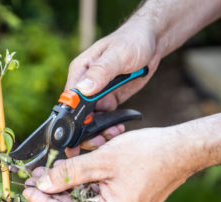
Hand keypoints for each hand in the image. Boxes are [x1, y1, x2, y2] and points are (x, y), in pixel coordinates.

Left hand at [23, 127, 192, 201]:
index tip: (27, 190)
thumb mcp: (101, 160)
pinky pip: (97, 196)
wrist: (182, 148)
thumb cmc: (150, 153)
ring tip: (48, 170)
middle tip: (35, 176)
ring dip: (67, 185)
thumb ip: (69, 173)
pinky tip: (70, 170)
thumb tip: (42, 184)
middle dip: (53, 192)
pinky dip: (83, 183)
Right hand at [65, 18, 161, 155]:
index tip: (76, 135)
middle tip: (97, 142)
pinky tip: (119, 128)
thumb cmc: (133, 41)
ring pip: (90, 121)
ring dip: (99, 131)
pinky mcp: (109, 100)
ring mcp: (96, 94)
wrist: (152, 42)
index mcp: (80, 72)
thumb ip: (100, 72)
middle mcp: (84, 85)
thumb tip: (82, 90)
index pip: (68, 100)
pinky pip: (104, 119)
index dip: (70, 120)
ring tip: (113, 133)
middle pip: (77, 115)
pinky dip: (109, 127)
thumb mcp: (118, 55)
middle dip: (85, 131)